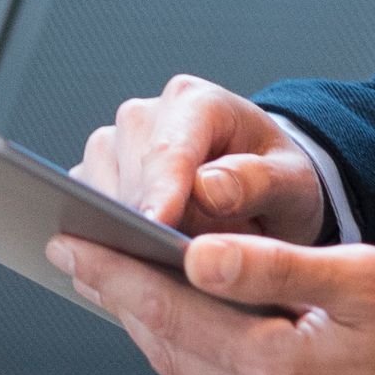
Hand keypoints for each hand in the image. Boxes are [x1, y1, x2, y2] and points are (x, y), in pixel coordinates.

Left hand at [46, 229, 374, 374]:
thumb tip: (194, 255)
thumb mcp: (371, 281)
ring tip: (119, 287)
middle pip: (168, 348)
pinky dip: (197, 363)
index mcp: (277, 370)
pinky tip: (192, 338)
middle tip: (76, 253)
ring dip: (153, 332)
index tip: (69, 238)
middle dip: (118, 298)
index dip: (113, 271)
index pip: (169, 311)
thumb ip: (276, 267)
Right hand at [75, 73, 331, 246]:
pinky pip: (84, 219)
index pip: (167, 150)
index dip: (160, 192)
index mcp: (193, 103)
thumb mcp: (290, 183)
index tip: (156, 228)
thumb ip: (257, 182)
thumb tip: (208, 189)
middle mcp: (143, 119)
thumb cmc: (276, 182)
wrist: (262, 192)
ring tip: (164, 269)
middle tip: (178, 267)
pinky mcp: (95, 184)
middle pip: (125, 175)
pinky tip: (137, 271)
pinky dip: (107, 248)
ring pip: (96, 199)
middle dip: (145, 224)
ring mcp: (113, 150)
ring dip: (123, 237)